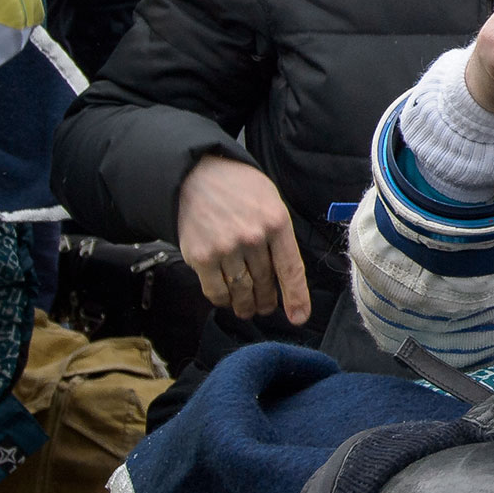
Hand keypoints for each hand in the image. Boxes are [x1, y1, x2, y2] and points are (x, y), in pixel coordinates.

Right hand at [177, 155, 311, 325]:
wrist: (194, 175)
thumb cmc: (237, 187)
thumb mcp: (270, 200)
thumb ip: (278, 233)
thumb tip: (285, 269)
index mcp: (276, 221)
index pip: (291, 268)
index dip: (296, 297)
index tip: (299, 316)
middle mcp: (252, 237)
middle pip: (266, 281)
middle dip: (268, 300)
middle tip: (267, 307)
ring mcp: (225, 248)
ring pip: (242, 290)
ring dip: (247, 305)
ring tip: (248, 309)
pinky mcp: (200, 256)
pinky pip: (216, 290)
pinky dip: (224, 299)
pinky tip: (227, 299)